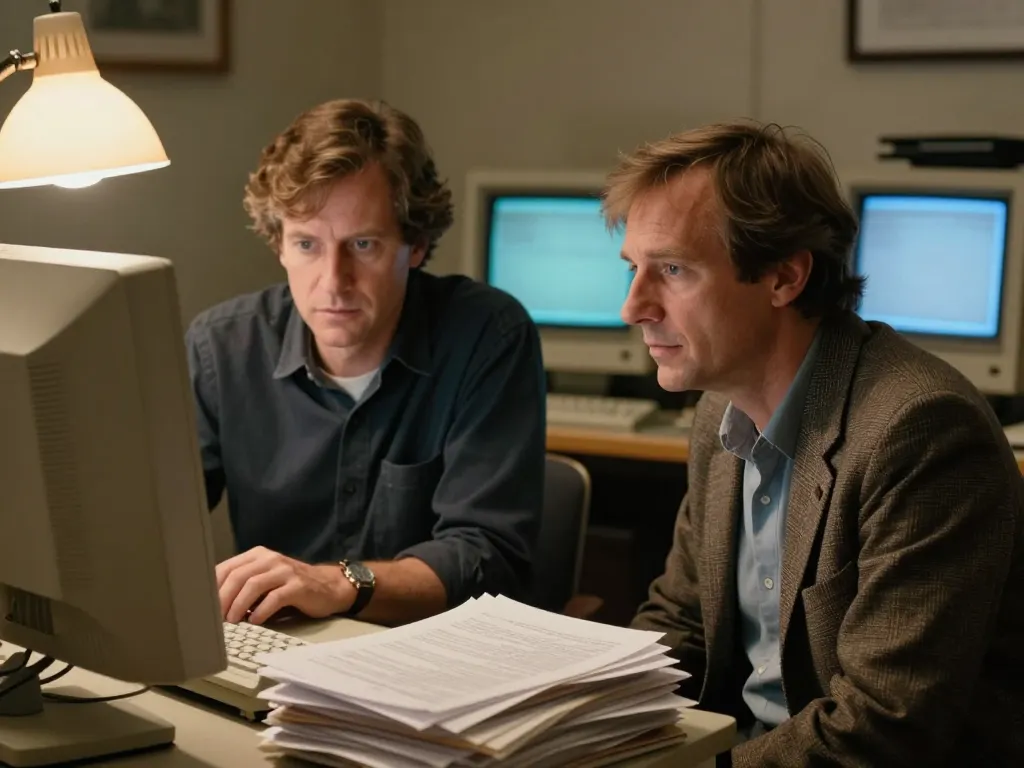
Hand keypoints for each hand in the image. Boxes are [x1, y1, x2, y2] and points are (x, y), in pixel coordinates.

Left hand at [215, 546, 354, 624]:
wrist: (328, 587)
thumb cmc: (291, 586)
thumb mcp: (266, 580)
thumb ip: (244, 585)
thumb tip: (215, 605)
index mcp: (258, 556)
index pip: (226, 567)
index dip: (212, 588)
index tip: (203, 607)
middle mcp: (270, 559)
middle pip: (238, 576)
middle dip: (222, 599)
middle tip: (215, 619)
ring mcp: (285, 571)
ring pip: (253, 585)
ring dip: (238, 605)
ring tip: (233, 621)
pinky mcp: (298, 586)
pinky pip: (274, 598)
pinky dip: (261, 611)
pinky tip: (256, 621)